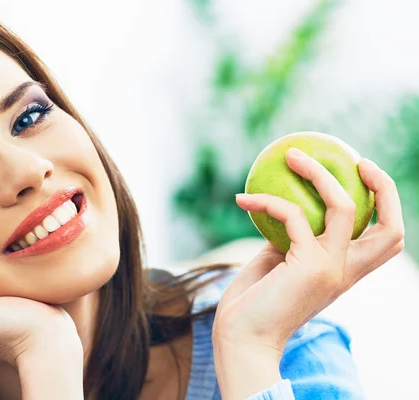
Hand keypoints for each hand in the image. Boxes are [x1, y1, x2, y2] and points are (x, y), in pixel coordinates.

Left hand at [212, 149, 403, 354]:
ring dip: (318, 173)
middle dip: (384, 187)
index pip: (386, 239)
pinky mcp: (308, 266)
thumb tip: (284, 203)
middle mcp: (347, 271)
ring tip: (290, 155)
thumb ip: (292, 236)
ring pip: (345, 207)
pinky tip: (242, 199)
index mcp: (345, 272)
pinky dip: (267, 201)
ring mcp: (331, 268)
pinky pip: (292, 215)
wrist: (241, 337)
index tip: (361, 173)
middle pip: (393, 229)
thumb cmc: (254, 301)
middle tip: (355, 158)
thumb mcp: (279, 261)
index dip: (386, 203)